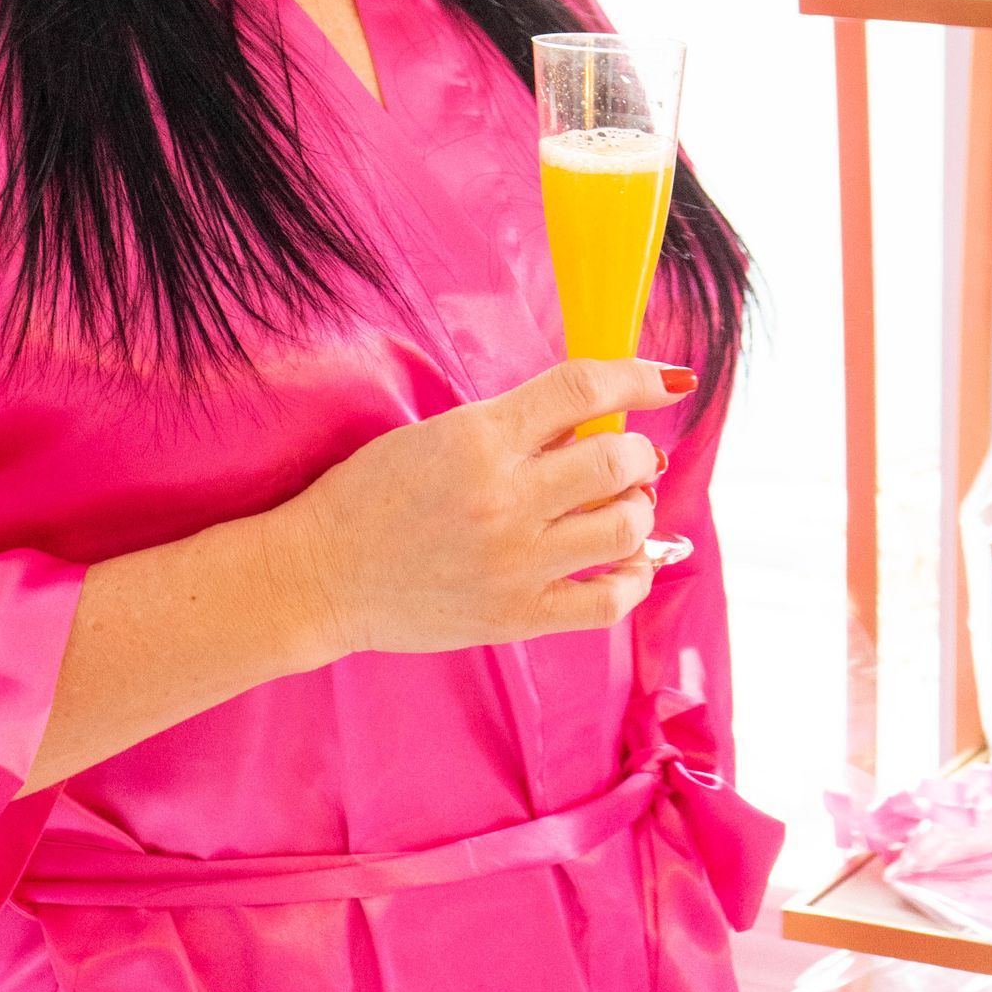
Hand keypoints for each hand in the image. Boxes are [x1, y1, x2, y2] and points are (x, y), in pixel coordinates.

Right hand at [283, 358, 684, 657]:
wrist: (321, 573)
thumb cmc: (372, 494)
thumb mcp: (439, 434)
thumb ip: (514, 427)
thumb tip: (594, 425)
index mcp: (480, 436)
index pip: (582, 389)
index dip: (638, 376)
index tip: (671, 380)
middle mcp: (505, 496)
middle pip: (619, 460)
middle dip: (639, 452)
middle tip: (631, 456)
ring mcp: (515, 561)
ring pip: (625, 528)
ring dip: (638, 510)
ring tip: (624, 506)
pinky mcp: (516, 616)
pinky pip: (608, 601)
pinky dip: (634, 578)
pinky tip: (629, 562)